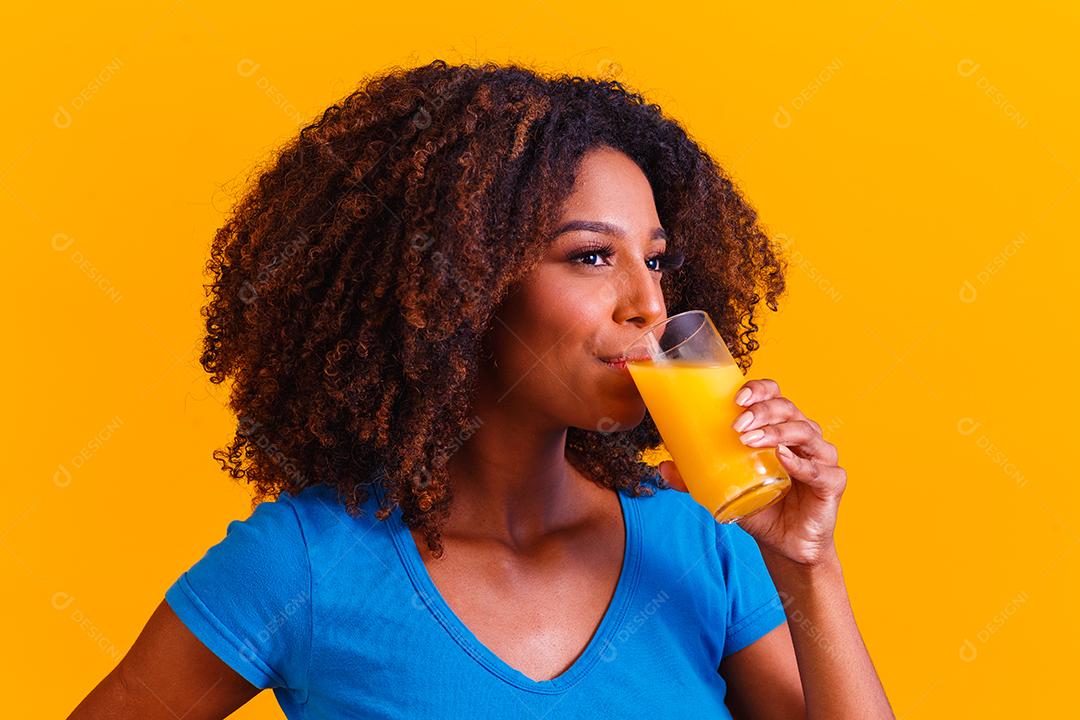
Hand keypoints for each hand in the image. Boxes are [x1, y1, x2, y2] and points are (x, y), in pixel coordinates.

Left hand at [657, 378, 845, 566]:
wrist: (784, 545)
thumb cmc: (759, 507)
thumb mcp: (722, 490)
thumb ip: (694, 478)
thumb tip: (661, 467)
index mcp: (779, 428)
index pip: (775, 395)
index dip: (760, 389)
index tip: (737, 396)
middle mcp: (803, 437)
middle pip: (788, 409)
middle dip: (762, 411)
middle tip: (737, 424)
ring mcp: (821, 458)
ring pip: (804, 432)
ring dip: (776, 432)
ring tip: (749, 440)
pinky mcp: (833, 483)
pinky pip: (820, 469)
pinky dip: (802, 463)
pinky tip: (784, 459)